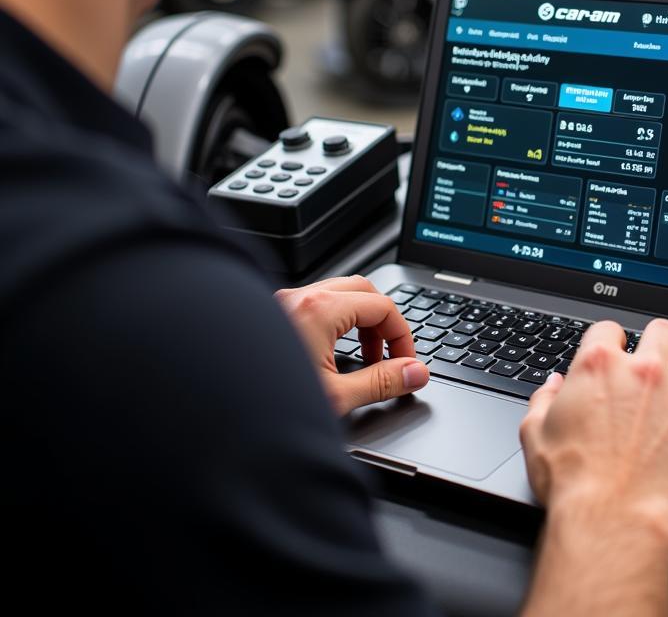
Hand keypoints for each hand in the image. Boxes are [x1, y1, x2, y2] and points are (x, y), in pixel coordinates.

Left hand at [275, 276, 429, 415]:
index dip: (404, 336)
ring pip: (337, 294)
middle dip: (383, 321)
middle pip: (362, 289)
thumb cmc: (262, 407)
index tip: (408, 364)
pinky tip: (334, 355)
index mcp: (319, 309)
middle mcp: (298, 298)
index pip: (382, 306)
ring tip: (364, 358)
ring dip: (359, 321)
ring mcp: (281, 304)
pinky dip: (335, 323)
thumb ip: (382, 383)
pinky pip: (314, 306)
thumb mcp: (336, 398)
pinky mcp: (270, 317)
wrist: (212, 418)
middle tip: (390, 356)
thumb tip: (415, 373)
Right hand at [520, 318, 667, 541]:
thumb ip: (543, 401)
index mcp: (600, 367)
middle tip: (653, 362)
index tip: (610, 355)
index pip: (608, 329)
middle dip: (660, 342)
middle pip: (665, 331)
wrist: (609, 522)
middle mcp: (645, 375)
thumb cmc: (571, 481)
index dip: (608, 342)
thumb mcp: (535, 434)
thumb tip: (552, 388)